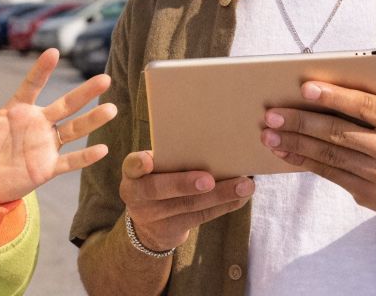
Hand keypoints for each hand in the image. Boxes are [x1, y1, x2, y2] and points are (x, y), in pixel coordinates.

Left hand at [0, 48, 116, 204]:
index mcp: (17, 109)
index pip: (33, 85)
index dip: (42, 70)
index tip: (54, 51)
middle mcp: (36, 124)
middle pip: (65, 104)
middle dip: (84, 92)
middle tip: (104, 78)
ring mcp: (44, 145)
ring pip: (74, 130)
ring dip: (93, 120)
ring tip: (112, 108)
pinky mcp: (47, 168)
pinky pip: (70, 161)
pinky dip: (85, 156)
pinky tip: (102, 148)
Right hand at [119, 151, 253, 252]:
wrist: (150, 225)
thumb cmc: (158, 181)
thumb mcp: (154, 171)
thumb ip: (170, 160)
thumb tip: (214, 144)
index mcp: (132, 174)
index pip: (131, 166)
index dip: (138, 164)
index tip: (147, 161)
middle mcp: (137, 196)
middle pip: (159, 190)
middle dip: (184, 184)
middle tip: (209, 179)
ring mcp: (153, 217)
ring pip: (188, 206)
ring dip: (219, 195)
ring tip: (244, 185)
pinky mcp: (173, 231)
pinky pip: (202, 217)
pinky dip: (225, 205)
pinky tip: (242, 197)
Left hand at [262, 73, 375, 228]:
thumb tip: (364, 65)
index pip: (368, 107)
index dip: (335, 97)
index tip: (305, 88)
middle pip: (342, 133)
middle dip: (302, 122)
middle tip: (272, 114)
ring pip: (331, 156)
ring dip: (295, 144)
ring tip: (268, 134)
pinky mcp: (370, 195)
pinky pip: (330, 175)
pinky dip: (303, 162)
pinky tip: (284, 151)